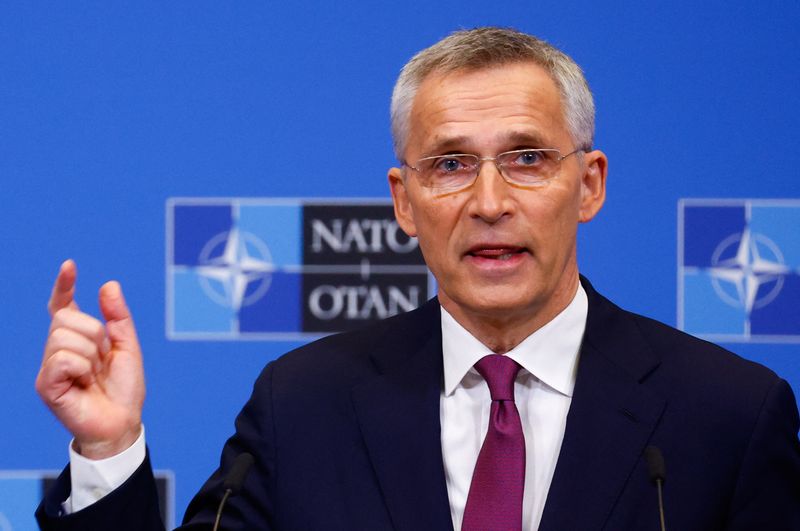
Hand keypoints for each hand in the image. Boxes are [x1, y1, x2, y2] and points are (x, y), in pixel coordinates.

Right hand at [36, 260, 145, 459]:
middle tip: (102, 360)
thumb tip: (108, 285)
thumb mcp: (128, 346)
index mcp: (78, 338)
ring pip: (64, 336)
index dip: (64, 285)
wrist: (122, 421)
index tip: (69, 265)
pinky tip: (83, 383)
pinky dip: (81, 368)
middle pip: (66, 318)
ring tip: (93, 374)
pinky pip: (62, 358)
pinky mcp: (46, 384)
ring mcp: (50, 366)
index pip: (63, 306)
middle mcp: (59, 349)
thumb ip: (119, 316)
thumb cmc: (123, 388)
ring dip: (89, 354)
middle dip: (94, 334)